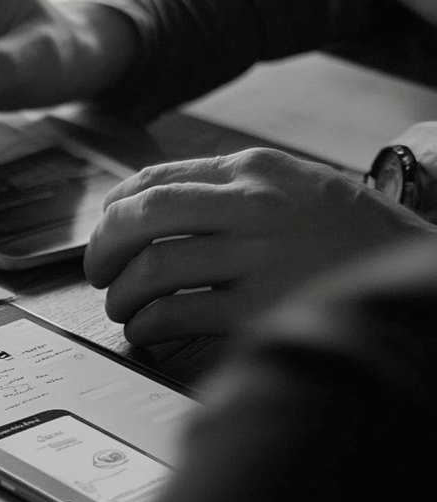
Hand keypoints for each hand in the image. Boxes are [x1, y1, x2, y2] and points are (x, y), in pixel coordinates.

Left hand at [84, 148, 436, 344]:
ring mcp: (259, 256)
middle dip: (103, 248)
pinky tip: (148, 331)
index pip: (156, 178)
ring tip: (123, 307)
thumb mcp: (304, 185)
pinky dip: (147, 326)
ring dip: (121, 295)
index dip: (114, 207)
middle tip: (98, 271)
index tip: (105, 228)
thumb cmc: (360, 237)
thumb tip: (160, 205)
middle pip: (141, 217)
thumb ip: (238, 189)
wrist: (420, 276)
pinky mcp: (262, 308)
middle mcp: (254, 205)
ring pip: (152, 269)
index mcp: (257, 169)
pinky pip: (176, 315)